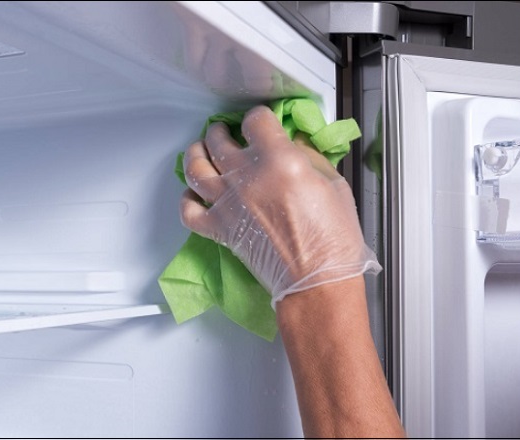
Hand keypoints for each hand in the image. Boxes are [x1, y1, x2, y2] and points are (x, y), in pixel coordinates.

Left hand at [180, 106, 380, 303]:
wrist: (317, 281)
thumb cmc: (333, 237)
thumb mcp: (333, 184)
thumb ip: (308, 157)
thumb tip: (291, 144)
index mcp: (278, 160)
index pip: (255, 121)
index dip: (258, 118)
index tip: (261, 123)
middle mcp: (246, 178)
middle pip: (218, 141)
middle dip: (221, 132)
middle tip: (225, 133)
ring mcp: (227, 204)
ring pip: (195, 168)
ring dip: (196, 154)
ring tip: (201, 150)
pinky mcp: (218, 229)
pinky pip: (187, 211)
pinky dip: (186, 200)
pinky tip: (194, 194)